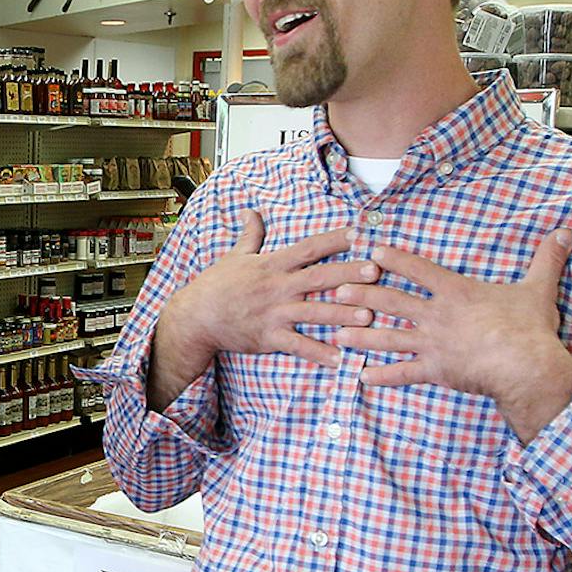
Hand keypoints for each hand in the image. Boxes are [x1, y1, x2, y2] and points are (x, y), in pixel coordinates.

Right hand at [150, 213, 380, 405]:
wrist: (195, 317)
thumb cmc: (216, 285)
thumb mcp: (235, 256)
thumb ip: (250, 234)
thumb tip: (251, 212)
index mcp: (273, 265)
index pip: (309, 248)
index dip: (334, 239)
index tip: (360, 232)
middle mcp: (277, 287)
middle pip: (319, 277)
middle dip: (348, 273)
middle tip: (376, 270)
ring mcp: (274, 313)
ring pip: (314, 312)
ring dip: (342, 314)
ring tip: (369, 317)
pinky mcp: (269, 337)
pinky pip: (297, 346)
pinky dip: (318, 353)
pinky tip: (340, 359)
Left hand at [331, 230, 571, 441]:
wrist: (527, 368)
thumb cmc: (530, 328)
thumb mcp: (538, 288)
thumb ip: (547, 259)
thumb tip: (567, 231)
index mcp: (457, 293)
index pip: (419, 270)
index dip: (395, 259)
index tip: (372, 251)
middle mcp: (437, 316)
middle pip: (392, 302)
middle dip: (362, 294)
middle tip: (337, 289)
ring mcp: (433, 345)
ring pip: (388, 338)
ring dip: (361, 335)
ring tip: (335, 332)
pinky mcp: (436, 371)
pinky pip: (403, 374)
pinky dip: (382, 376)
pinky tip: (360, 377)